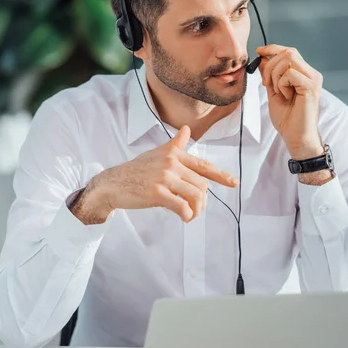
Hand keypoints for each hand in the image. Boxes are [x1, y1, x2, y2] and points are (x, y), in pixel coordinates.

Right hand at [94, 125, 238, 222]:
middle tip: (195, 210)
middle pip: (201, 185)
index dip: (221, 175)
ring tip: (190, 215)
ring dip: (197, 210)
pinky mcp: (157, 193)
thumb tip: (186, 129)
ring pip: (195, 196)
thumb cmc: (136, 170)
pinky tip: (184, 218)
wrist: (113, 183)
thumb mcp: (156, 154)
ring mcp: (164, 177)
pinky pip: (182, 206)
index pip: (203, 166)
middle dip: (202, 201)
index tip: (234, 183)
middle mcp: (171, 163)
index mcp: (174, 154)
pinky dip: (187, 215)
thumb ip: (174, 145)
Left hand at [257, 45, 322, 158]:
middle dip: (270, 65)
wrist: (295, 137)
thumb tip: (263, 58)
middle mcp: (311, 74)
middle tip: (267, 84)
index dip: (273, 48)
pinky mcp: (311, 87)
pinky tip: (286, 96)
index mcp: (304, 74)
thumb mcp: (273, 92)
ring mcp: (313, 79)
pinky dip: (282, 84)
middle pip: (288, 52)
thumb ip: (269, 75)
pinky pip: (290, 74)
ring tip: (278, 92)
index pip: (290, 51)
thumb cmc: (287, 118)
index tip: (259, 51)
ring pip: (288, 60)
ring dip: (275, 75)